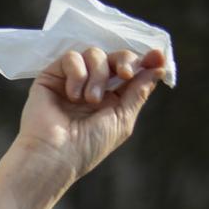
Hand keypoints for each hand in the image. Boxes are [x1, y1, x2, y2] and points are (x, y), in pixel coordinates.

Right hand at [9, 47, 165, 189]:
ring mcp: (70, 81)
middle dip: (124, 62)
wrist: (54, 155)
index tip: (156, 57)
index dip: (145, 61)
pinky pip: (71, 57)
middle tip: (125, 76)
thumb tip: (158, 66)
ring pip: (94, 54)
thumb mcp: (122, 119)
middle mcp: (91, 87)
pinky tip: (73, 94)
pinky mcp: (51, 78)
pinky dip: (78, 73)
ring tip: (89, 100)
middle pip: (114, 56)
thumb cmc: (88, 145)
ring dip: (98, 75)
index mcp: (110, 98)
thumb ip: (139, 91)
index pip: (130, 70)